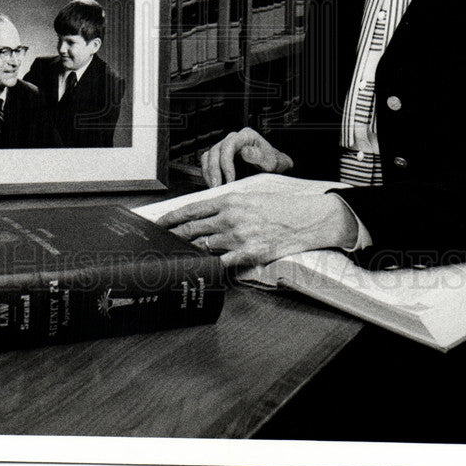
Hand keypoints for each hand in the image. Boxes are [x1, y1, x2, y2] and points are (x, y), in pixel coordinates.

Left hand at [157, 182, 358, 267]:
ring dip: (189, 252)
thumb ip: (226, 205)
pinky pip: (223, 263)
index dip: (172, 217)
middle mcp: (231, 217)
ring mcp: (239, 236)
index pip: (192, 209)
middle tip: (159, 241)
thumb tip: (205, 215)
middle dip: (173, 236)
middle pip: (192, 229)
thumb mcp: (250, 197)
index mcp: (230, 200)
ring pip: (204, 246)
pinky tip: (202, 268)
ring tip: (176, 256)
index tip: (159, 222)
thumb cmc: (279, 207)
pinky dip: (211, 266)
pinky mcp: (249, 253)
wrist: (306, 218)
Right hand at [200, 127, 293, 187]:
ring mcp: (224, 147)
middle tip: (217, 188)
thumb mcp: (272, 162)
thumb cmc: (274, 164)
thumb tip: (244, 152)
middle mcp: (233, 138)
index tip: (230, 180)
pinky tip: (214, 186)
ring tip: (214, 189)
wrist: (273, 169)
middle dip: (214, 170)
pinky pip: (206, 162)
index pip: (229, 145)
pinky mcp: (219, 157)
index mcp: (246, 136)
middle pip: (216, 150)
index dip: (226, 162)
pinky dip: (207, 174)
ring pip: (208, 156)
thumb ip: (260, 156)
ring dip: (209, 173)